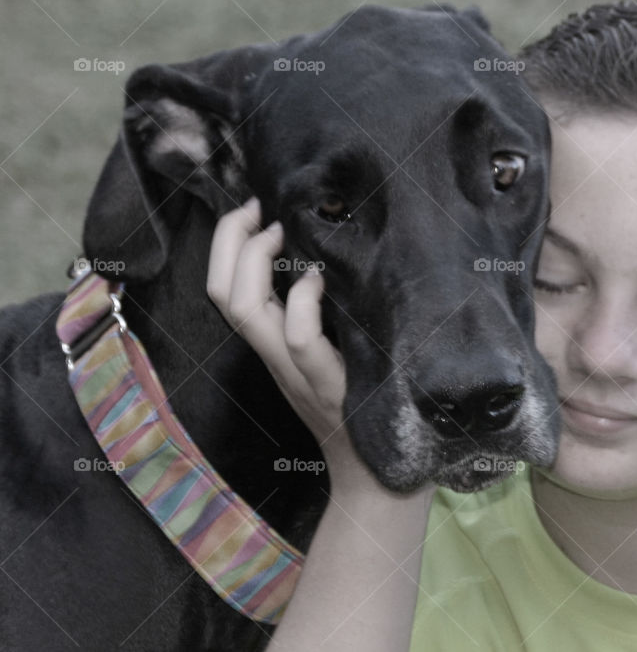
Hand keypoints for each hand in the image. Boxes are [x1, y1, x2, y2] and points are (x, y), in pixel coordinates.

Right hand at [206, 197, 375, 490]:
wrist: (373, 470)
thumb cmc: (356, 402)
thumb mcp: (326, 354)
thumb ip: (315, 315)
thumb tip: (320, 254)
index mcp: (270, 346)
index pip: (221, 291)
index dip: (225, 244)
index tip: (252, 209)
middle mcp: (274, 357)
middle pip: (222, 295)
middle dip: (231, 240)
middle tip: (259, 207)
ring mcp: (296, 371)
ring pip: (247, 313)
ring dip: (258, 261)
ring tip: (282, 233)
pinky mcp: (328, 385)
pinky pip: (300, 340)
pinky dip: (304, 301)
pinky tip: (320, 278)